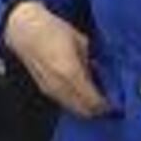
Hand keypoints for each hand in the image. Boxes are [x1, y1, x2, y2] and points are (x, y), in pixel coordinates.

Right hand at [0, 0, 108, 119]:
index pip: (94, 102)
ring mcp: (51, 90)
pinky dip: (76, 102)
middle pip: (85, 111)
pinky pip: (65, 103)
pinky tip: (81, 91)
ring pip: (74, 110)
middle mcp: (60, 86)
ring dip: (87, 107)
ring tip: (96, 95)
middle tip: (109, 101)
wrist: (24, 30)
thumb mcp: (81, 41)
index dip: (107, 105)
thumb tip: (103, 75)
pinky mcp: (45, 90)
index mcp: (71, 73)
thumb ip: (92, 61)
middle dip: (98, 110)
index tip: (117, 101)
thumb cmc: (52, 29)